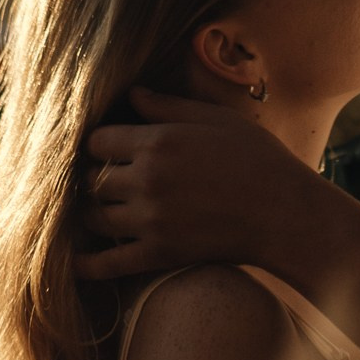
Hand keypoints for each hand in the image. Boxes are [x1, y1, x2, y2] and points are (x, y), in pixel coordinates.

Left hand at [78, 90, 310, 279]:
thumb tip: (132, 94)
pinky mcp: (159, 254)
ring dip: (91, 212)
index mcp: (157, 142)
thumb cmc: (257, 159)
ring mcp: (150, 220)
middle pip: (92, 179)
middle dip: (94, 177)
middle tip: (102, 178)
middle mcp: (146, 180)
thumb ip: (168, 107)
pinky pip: (109, 262)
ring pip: (93, 217)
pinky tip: (75, 262)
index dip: (100, 144)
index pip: (98, 142)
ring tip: (96, 209)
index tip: (108, 148)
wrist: (284, 213)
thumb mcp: (215, 120)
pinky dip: (88, 264)